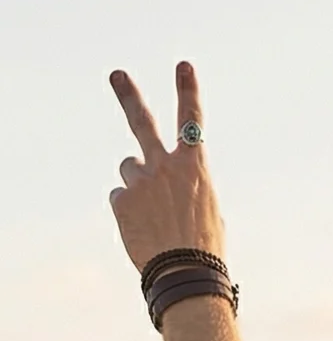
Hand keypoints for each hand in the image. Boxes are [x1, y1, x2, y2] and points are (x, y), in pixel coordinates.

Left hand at [108, 62, 224, 272]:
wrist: (185, 275)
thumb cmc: (204, 249)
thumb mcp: (208, 211)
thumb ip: (187, 186)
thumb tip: (166, 182)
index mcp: (195, 168)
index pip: (192, 121)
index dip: (188, 91)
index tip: (183, 65)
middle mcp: (165, 166)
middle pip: (142, 122)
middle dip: (129, 95)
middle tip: (116, 75)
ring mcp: (141, 181)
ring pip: (129, 168)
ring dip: (136, 184)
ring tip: (151, 214)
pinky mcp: (122, 199)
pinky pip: (120, 197)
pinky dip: (128, 211)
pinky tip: (143, 229)